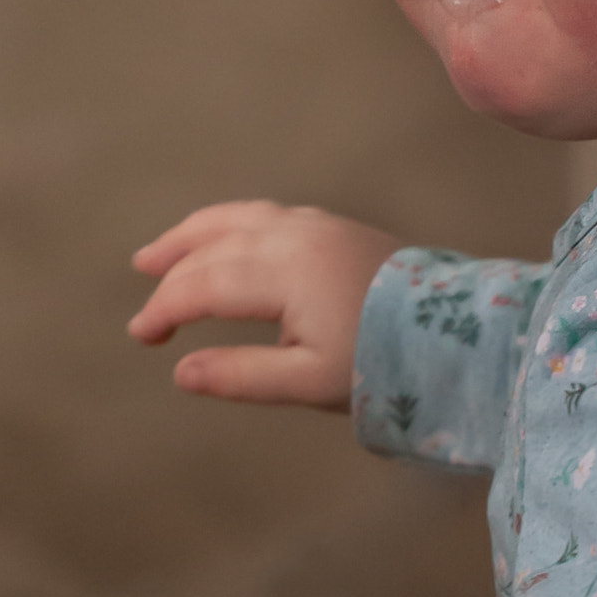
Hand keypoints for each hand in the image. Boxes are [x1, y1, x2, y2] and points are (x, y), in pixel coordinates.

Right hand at [128, 201, 400, 408]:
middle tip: (146, 315)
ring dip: (192, 236)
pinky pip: (265, 214)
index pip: (204, 284)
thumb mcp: (310, 381)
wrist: (454, 330)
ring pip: (237, 218)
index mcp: (285, 272)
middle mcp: (294, 236)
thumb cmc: (384, 360)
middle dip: (172, 277)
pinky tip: (222, 240)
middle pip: (214, 247)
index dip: (166, 308)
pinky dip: (229, 225)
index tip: (143, 336)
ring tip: (156, 254)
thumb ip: (242, 376)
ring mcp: (315, 224)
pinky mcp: (333, 226)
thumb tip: (180, 373)